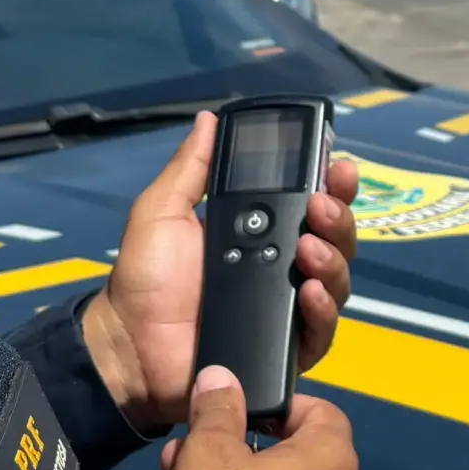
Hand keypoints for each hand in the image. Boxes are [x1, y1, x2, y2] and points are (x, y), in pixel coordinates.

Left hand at [81, 112, 359, 433]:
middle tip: (320, 206)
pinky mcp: (288, 349)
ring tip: (308, 248)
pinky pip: (322, 331)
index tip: (338, 166)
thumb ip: (191, 168)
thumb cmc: (145, 278)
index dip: (331, 185)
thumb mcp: (162, 211)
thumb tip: (210, 119)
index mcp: (260, 232)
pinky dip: (323, 310)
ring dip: (332, 258)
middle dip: (338, 218)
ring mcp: (288, 309)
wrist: (130, 344)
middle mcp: (282, 267)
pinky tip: (309, 293)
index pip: (311, 203)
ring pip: (336, 281)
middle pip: (335, 240)